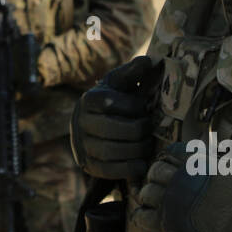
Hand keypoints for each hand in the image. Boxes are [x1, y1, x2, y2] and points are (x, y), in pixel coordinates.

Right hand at [70, 55, 156, 181]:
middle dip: (140, 131)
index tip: (143, 109)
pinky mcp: (88, 164)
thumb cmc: (112, 101)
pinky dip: (129, 169)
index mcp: (90, 99)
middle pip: (116, 129)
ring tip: (147, 145)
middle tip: (150, 130)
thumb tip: (150, 61)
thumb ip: (133, 72)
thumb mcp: (119, 84)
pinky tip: (141, 163)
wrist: (89, 125)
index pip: (113, 103)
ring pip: (113, 151)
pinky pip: (109, 170)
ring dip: (137, 150)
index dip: (135, 107)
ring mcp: (83, 144)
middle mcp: (81, 122)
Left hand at [133, 141, 231, 231]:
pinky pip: (142, 216)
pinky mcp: (169, 226)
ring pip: (147, 192)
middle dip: (158, 177)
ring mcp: (173, 203)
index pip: (171, 152)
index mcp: (198, 164)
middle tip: (163, 185)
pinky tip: (151, 217)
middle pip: (155, 171)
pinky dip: (143, 216)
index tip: (170, 165)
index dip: (169, 158)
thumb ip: (228, 157)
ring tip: (157, 202)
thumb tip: (224, 149)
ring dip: (150, 196)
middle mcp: (181, 180)